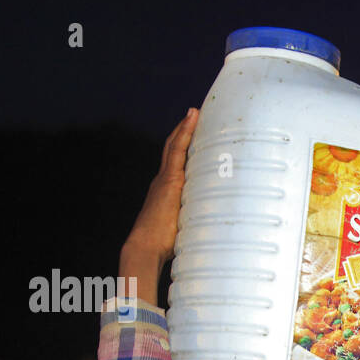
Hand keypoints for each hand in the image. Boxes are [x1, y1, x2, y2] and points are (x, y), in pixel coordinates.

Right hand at [120, 108, 198, 302]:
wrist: (145, 248)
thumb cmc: (163, 246)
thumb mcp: (183, 231)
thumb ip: (195, 224)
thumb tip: (214, 231)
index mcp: (165, 191)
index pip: (176, 163)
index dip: (183, 147)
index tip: (192, 134)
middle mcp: (163, 181)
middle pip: (173, 149)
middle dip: (184, 131)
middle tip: (196, 113)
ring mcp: (165, 179)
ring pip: (175, 146)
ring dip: (185, 127)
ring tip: (196, 111)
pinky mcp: (169, 181)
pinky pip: (177, 150)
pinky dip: (185, 133)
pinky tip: (192, 119)